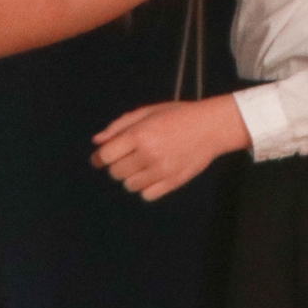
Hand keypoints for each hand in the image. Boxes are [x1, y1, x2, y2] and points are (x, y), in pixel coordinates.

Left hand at [91, 96, 250, 200]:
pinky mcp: (173, 182)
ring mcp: (162, 170)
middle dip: (116, 165)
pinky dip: (145, 187)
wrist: (211, 127)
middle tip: (128, 156)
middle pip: (115, 173)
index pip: (105, 156)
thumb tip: (96, 142)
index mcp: (140, 134)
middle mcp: (149, 154)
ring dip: (131, 177)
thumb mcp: (147, 112)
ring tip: (143, 164)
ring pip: (129, 186)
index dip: (98, 158)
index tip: (100, 158)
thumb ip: (119, 126)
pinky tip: (153, 175)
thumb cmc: (177, 116)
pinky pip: (146, 195)